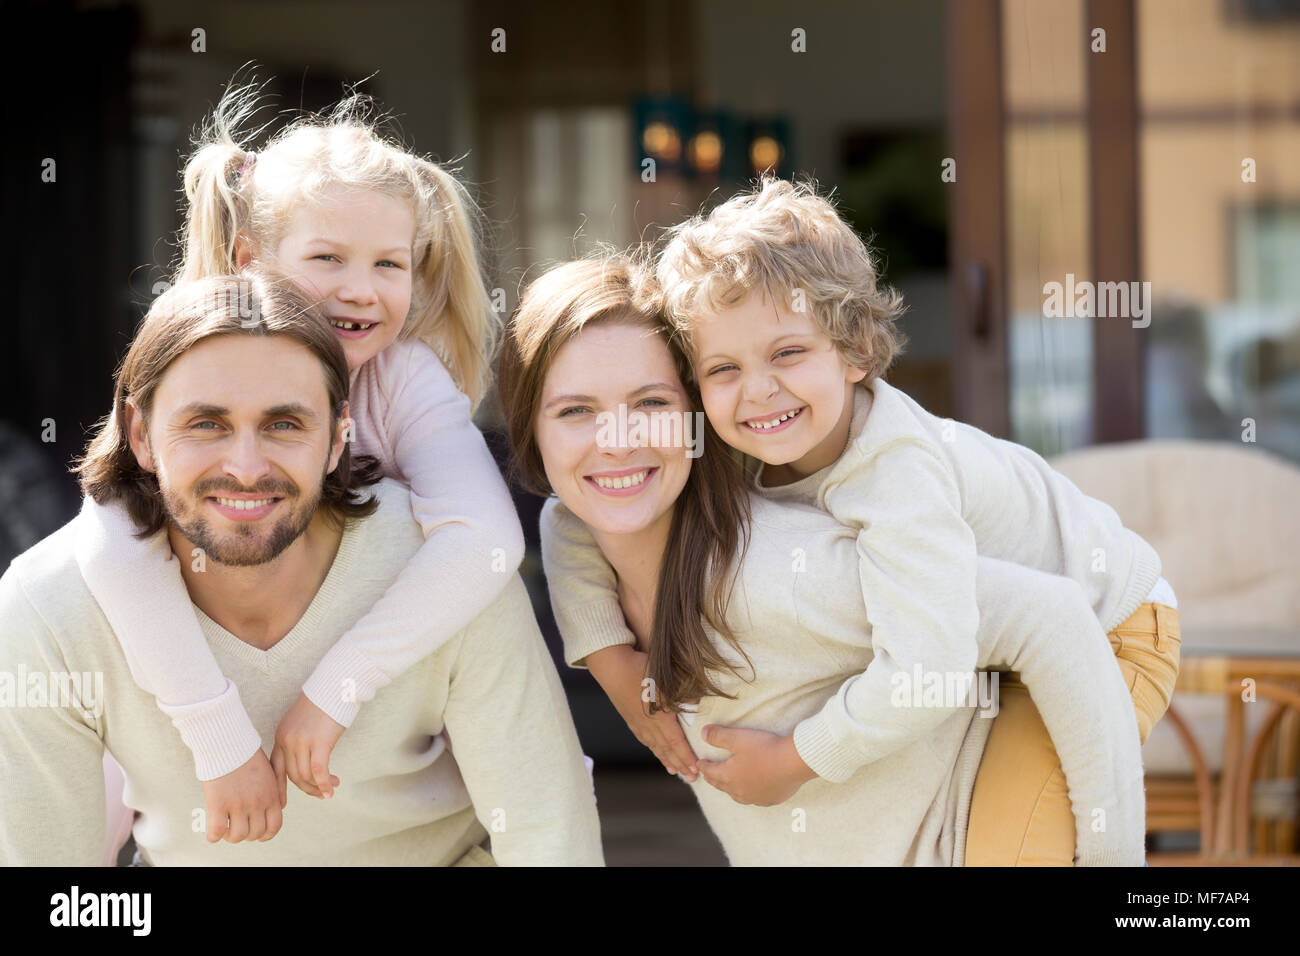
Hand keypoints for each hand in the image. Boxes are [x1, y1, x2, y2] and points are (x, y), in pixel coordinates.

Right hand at [200, 748, 282, 843]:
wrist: (228, 742)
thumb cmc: (247, 753)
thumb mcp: (270, 771)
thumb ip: (274, 790)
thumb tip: (280, 807)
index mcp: (271, 795)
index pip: (274, 826)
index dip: (266, 834)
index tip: (259, 836)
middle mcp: (257, 803)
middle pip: (256, 833)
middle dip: (248, 835)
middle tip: (239, 829)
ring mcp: (238, 805)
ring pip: (238, 835)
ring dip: (231, 837)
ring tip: (226, 831)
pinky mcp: (218, 804)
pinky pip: (217, 830)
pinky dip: (214, 836)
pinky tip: (212, 834)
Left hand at [270, 692, 344, 799]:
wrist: (333, 687)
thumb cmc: (322, 704)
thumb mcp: (302, 723)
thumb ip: (298, 741)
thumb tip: (305, 762)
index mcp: (281, 736)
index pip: (274, 769)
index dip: (278, 788)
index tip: (282, 804)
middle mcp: (287, 741)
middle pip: (292, 775)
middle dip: (307, 789)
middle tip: (320, 794)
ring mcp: (302, 742)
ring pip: (305, 775)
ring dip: (319, 786)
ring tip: (331, 787)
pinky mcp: (319, 742)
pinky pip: (319, 770)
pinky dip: (324, 783)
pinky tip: (331, 788)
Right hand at [588, 645, 699, 781]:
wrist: (613, 667)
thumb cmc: (640, 671)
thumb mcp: (666, 680)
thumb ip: (685, 692)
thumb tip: (700, 699)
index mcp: (660, 717)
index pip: (676, 742)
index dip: (686, 757)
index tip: (697, 769)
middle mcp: (648, 724)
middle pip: (667, 749)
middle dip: (680, 764)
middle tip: (692, 778)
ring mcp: (637, 723)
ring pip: (654, 746)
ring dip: (666, 759)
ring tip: (674, 770)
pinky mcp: (630, 718)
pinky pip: (644, 739)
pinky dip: (653, 748)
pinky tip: (655, 749)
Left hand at [697, 725, 817, 806]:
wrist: (793, 762)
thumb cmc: (765, 748)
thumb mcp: (737, 738)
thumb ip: (718, 735)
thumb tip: (703, 733)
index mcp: (729, 776)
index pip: (710, 771)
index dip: (703, 766)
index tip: (699, 763)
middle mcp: (739, 791)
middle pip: (721, 785)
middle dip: (713, 778)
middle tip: (708, 774)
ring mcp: (756, 797)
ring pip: (737, 795)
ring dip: (730, 789)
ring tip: (728, 784)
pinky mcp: (770, 799)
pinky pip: (755, 799)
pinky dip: (749, 793)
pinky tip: (753, 790)